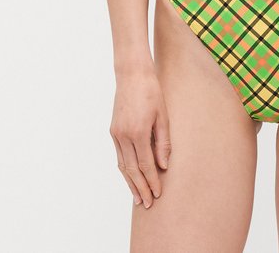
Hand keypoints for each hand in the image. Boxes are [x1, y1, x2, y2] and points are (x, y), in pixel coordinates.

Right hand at [109, 68, 170, 208]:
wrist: (132, 74)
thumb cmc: (151, 91)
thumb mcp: (163, 115)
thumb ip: (163, 142)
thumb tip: (164, 165)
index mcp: (138, 132)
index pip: (146, 165)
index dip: (152, 181)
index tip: (158, 193)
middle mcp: (124, 136)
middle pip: (132, 170)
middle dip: (140, 188)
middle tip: (146, 204)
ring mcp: (116, 134)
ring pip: (123, 165)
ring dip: (130, 182)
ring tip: (137, 197)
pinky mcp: (113, 131)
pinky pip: (119, 155)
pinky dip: (125, 169)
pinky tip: (130, 176)